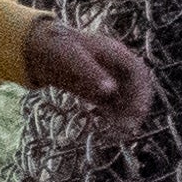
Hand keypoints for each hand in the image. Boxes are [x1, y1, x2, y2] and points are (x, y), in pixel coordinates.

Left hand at [25, 21, 155, 130]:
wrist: (40, 51)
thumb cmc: (58, 48)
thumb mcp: (73, 57)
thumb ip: (92, 73)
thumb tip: (111, 90)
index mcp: (114, 53)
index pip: (137, 72)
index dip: (141, 91)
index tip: (139, 110)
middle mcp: (115, 67)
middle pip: (136, 87)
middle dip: (137, 106)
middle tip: (132, 126)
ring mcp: (108, 79)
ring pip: (125, 98)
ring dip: (127, 115)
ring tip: (124, 133)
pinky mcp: (98, 91)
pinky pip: (112, 105)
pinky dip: (115, 117)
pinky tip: (114, 131)